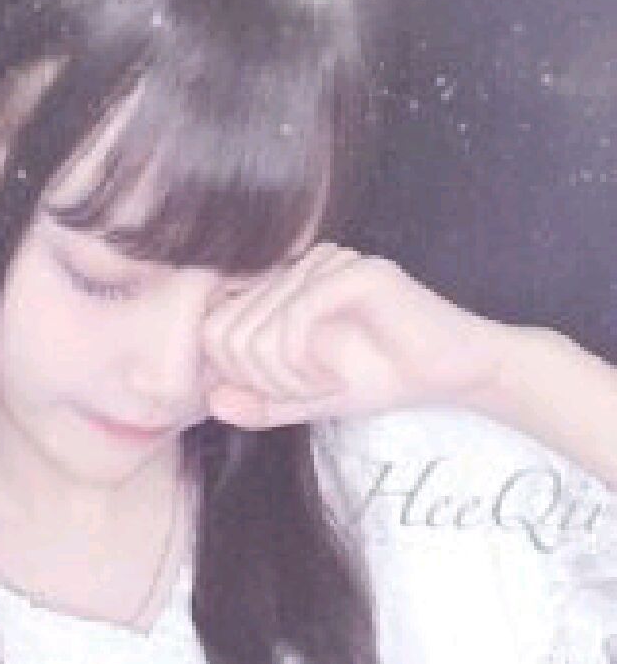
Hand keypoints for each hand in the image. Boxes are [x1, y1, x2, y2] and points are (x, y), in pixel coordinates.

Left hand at [201, 242, 505, 428]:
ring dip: (288, 380)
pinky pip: (295, 322)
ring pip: (258, 335)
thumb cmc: (380, 377)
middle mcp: (296, 264)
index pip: (213, 330)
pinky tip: (334, 375)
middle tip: (307, 393)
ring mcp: (325, 262)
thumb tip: (212, 401)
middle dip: (262, 383)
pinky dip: (305, 366)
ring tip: (325, 384)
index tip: (282, 393)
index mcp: (279, 284)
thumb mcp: (305, 399)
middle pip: (228, 335)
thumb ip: (258, 401)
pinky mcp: (355, 271)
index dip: (238, 376)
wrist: (451, 373)